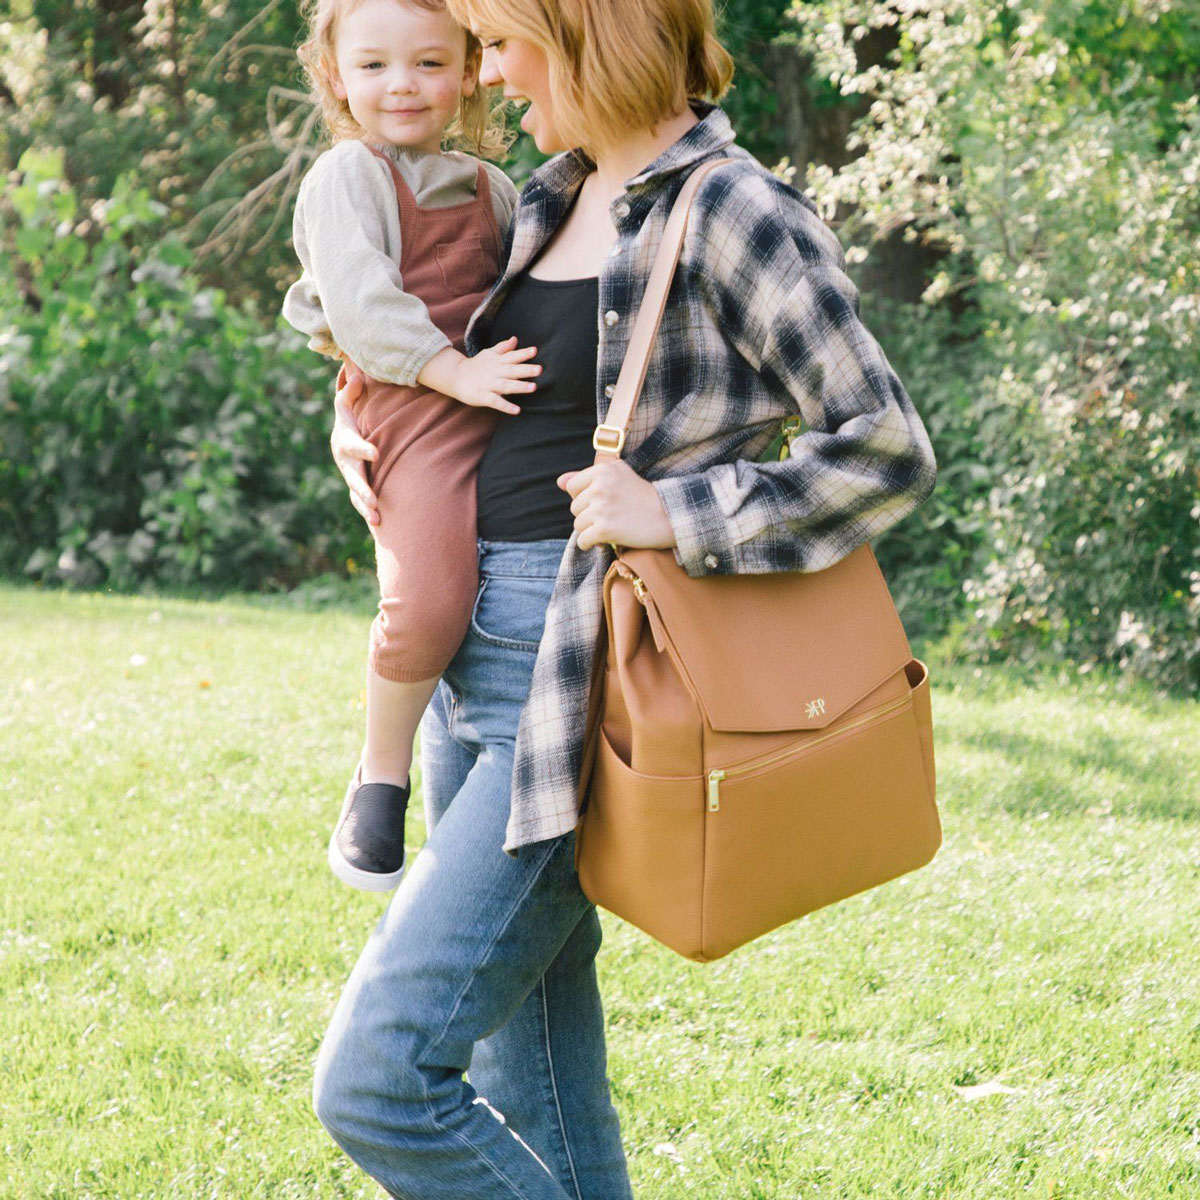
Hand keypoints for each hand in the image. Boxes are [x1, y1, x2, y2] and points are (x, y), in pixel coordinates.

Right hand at [330, 363, 379, 527]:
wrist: (342, 439)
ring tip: (377, 518)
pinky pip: (360, 502)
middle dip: (362, 488)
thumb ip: (351, 392)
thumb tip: (358, 376)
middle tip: (372, 499)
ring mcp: (350, 476)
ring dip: (365, 506)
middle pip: (353, 476)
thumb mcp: (347, 403)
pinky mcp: (357, 488)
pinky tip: (380, 523)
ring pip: (356, 494)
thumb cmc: (350, 417)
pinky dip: (367, 512)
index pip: (353, 445)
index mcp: (344, 440)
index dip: (363, 449)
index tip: (376, 453)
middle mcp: (345, 462)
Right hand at [418, 337, 539, 414]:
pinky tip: (517, 410)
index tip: (535, 350)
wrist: (454, 376)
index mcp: (497, 361)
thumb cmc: (476, 366)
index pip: (512, 356)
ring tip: (533, 387)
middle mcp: (494, 372)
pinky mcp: (482, 396)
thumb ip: (503, 348)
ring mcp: (488, 384)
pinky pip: (496, 402)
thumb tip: (515, 339)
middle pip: (512, 370)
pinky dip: (506, 406)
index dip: (523, 353)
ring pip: (506, 385)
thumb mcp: (489, 354)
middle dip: (525, 370)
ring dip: (519, 387)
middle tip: (539, 369)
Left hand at [557, 460, 676, 551]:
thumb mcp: (618, 476)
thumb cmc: (643, 497)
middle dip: (588, 516)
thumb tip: (559, 482)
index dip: (585, 498)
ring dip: (590, 531)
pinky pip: (583, 541)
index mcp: (602, 470)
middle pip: (575, 508)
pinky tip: (603, 541)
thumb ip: (586, 477)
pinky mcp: (604, 529)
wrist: (668, 516)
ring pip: (578, 525)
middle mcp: (600, 486)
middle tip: (611, 517)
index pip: (573, 487)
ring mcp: (602, 508)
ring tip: (610, 528)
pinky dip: (590, 544)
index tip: (603, 502)